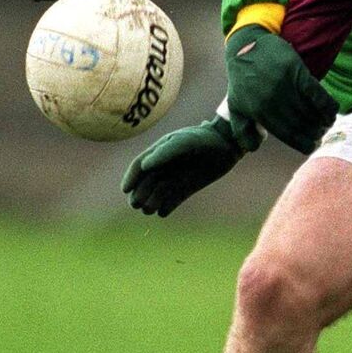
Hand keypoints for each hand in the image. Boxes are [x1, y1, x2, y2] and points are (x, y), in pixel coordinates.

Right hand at [121, 116, 244, 216]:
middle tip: (137, 204)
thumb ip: (165, 153)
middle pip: (144, 184)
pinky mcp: (185, 190)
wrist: (226, 146)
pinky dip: (165, 209)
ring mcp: (174, 179)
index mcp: (158, 153)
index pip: (138, 167)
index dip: (130, 178)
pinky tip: (163, 212)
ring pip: (155, 195)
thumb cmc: (203, 140)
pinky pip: (171, 203)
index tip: (126, 189)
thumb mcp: (184, 143)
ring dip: (150, 204)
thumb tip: (144, 166)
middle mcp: (163, 167)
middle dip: (138, 195)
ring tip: (150, 209)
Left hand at [225, 25, 337, 153]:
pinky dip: (328, 105)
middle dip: (314, 133)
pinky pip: (317, 93)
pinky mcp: (297, 71)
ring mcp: (286, 85)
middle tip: (320, 134)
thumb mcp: (235, 107)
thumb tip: (255, 148)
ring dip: (323, 122)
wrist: (245, 46)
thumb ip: (242, 131)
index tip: (311, 147)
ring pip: (311, 111)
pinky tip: (332, 112)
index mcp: (260, 112)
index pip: (287, 135)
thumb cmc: (242, 80)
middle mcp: (273, 100)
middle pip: (302, 124)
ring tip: (326, 124)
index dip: (303, 144)